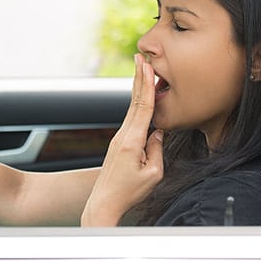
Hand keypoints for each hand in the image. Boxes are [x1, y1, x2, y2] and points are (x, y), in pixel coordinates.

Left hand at [81, 53, 163, 225]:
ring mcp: (119, 139)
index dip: (147, 85)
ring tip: (142, 69)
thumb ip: (157, 149)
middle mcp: (123, 136)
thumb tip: (158, 132)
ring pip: (132, 109)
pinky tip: (142, 98)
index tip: (148, 66)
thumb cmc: (129, 193)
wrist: (103, 205)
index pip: (143, 107)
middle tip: (141, 56)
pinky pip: (131, 119)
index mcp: (132, 141)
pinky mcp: (119, 144)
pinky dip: (138, 104)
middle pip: (135, 101)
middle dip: (139, 77)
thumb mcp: (153, 174)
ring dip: (138, 88)